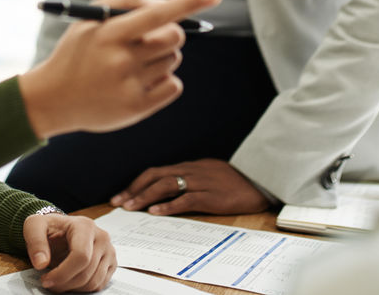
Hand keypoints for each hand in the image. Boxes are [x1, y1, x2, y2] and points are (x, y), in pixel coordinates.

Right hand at [19, 0, 221, 138]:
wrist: (53, 99)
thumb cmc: (78, 52)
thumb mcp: (90, 20)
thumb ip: (126, 3)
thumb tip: (167, 3)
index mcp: (109, 33)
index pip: (157, 13)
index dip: (189, 1)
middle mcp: (121, 59)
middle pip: (175, 37)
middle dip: (172, 32)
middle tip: (151, 38)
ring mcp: (130, 85)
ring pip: (174, 60)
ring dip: (162, 57)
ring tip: (133, 64)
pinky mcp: (137, 108)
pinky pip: (174, 85)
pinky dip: (165, 80)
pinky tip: (139, 82)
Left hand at [22, 212, 116, 291]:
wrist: (62, 229)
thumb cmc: (50, 228)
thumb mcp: (34, 226)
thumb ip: (35, 242)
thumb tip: (41, 263)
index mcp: (85, 226)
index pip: (81, 257)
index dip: (63, 274)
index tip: (46, 280)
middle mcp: (102, 237)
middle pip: (87, 272)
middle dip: (65, 283)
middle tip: (48, 283)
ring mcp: (109, 251)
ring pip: (94, 281)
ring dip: (73, 288)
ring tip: (58, 281)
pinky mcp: (111, 263)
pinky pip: (100, 284)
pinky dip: (83, 289)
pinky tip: (70, 281)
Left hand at [109, 158, 270, 215]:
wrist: (261, 182)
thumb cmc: (235, 181)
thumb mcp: (208, 174)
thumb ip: (189, 178)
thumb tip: (168, 188)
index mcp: (189, 166)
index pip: (156, 171)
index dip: (137, 182)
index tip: (122, 194)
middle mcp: (191, 171)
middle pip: (156, 176)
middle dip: (134, 189)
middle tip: (118, 201)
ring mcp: (201, 182)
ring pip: (166, 185)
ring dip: (145, 196)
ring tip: (131, 206)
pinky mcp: (211, 196)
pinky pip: (186, 199)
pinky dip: (168, 205)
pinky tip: (156, 212)